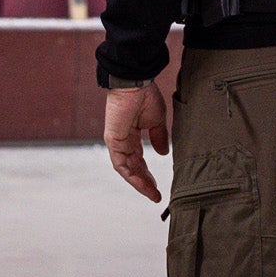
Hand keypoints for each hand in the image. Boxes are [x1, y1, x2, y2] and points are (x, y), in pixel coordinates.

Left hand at [104, 82, 169, 202]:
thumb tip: (163, 153)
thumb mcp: (156, 120)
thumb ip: (159, 137)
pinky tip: (143, 185)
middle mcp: (123, 140)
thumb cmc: (145, 95)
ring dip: (139, 183)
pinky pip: (121, 164)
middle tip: (155, 194)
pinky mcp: (113, 141)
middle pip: (133, 167)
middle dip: (144, 181)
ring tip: (152, 194)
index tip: (157, 186)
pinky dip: (132, 176)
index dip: (147, 173)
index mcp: (132, 134)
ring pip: (127, 169)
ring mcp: (116, 141)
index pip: (138, 159)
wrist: (135, 82)